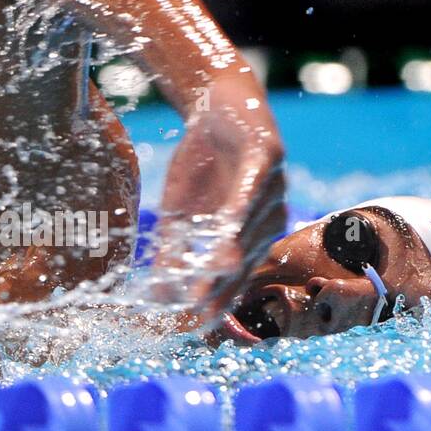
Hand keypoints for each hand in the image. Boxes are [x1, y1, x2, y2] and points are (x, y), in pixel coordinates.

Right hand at [151, 90, 285, 324]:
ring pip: (251, 225)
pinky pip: (256, 185)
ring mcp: (273, 192)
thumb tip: (156, 296)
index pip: (235, 278)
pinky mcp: (268, 159)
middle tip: (202, 303)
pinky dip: (244, 203)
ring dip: (235, 246)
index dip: (217, 299)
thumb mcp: (180, 213)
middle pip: (244, 257)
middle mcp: (268, 222)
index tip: (196, 322)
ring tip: (216, 268)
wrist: (217, 108)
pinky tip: (231, 220)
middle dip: (224, 280)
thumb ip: (173, 253)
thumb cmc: (201, 165)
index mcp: (249, 240)